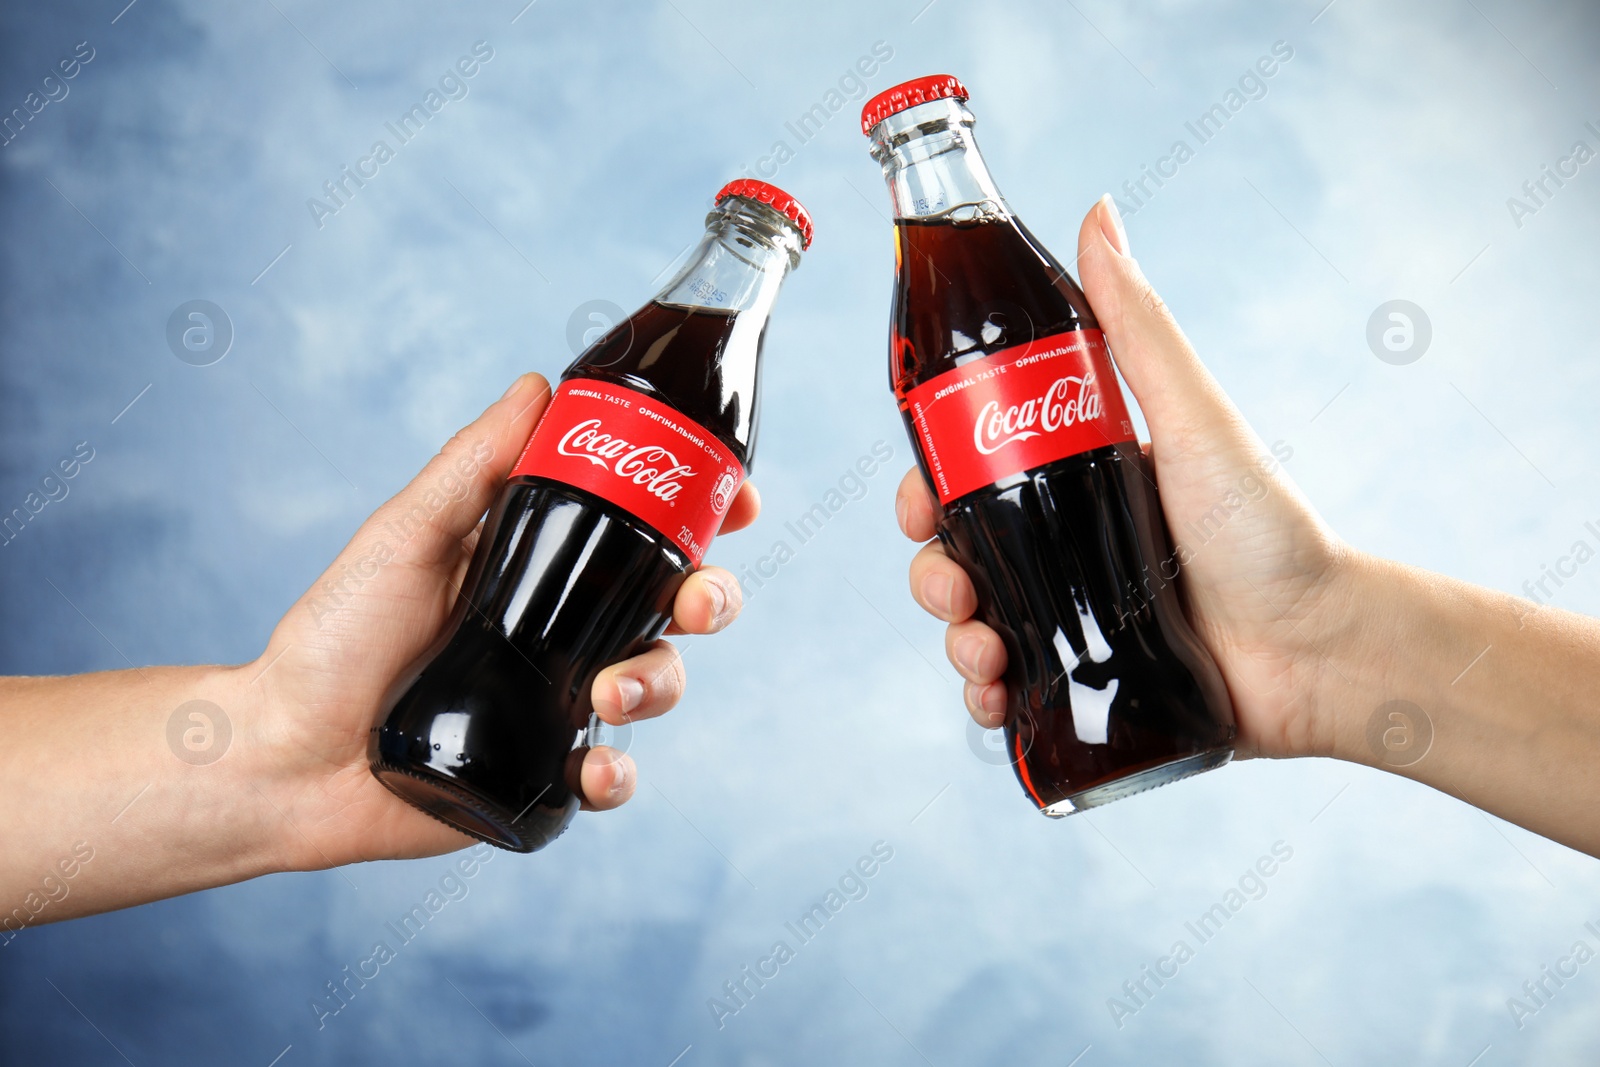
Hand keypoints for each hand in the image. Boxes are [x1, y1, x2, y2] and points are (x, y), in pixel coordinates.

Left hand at [244, 372, 757, 866]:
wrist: (284, 754)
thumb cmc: (334, 637)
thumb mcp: (407, 536)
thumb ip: (473, 466)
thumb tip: (538, 384)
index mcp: (542, 566)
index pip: (646, 534)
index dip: (704, 516)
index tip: (736, 504)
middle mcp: (564, 632)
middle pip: (676, 607)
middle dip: (713, 599)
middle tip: (698, 602)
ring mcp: (560, 703)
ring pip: (658, 686)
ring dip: (659, 685)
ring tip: (607, 693)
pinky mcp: (546, 775)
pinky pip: (610, 777)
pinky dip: (617, 777)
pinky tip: (592, 769)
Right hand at [895, 196, 1351, 761]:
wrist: (1319, 650)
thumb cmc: (1269, 530)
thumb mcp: (1194, 420)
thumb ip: (1138, 326)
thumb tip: (1097, 213)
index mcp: (1078, 479)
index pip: (974, 475)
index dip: (929, 487)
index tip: (919, 503)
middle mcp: (1068, 544)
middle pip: (960, 551)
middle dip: (934, 570)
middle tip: (951, 586)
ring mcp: (1075, 615)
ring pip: (974, 620)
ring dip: (954, 635)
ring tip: (983, 649)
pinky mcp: (1086, 679)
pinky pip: (1009, 687)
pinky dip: (983, 693)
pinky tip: (992, 694)